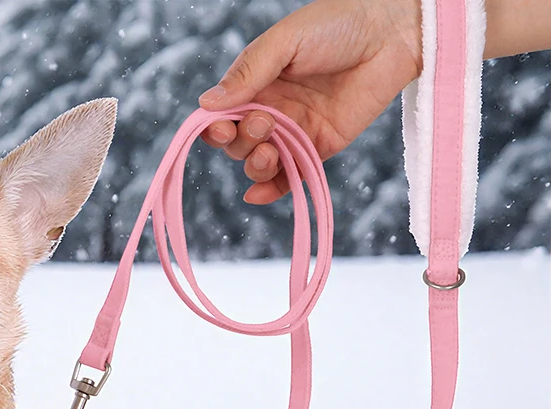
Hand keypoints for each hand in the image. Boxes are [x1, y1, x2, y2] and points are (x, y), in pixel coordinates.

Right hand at [198, 0, 422, 203]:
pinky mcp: (318, 148)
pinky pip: (289, 177)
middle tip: (266, 122)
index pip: (222, 115)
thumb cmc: (337, 24)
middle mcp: (271, 109)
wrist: (391, 33)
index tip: (222, 128)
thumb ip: (249, 72)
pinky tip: (257, 194)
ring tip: (270, 151)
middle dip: (243, 141)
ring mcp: (294, 131)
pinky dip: (271, 190)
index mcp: (256, 83)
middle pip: (238, 143)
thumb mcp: (285, 41)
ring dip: (256, 165)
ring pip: (259, 162)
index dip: (216, 127)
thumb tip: (206, 104)